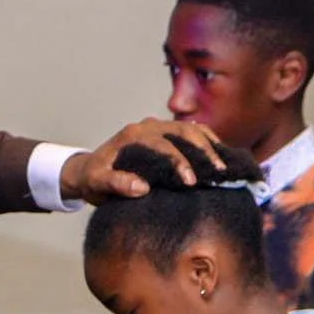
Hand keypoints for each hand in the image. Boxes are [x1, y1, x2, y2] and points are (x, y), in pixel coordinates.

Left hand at [59, 118, 226, 203]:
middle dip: (203, 150)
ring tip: (225, 167)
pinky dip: (209, 143)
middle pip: (183, 131)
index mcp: (133, 135)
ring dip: (210, 145)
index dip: (178, 162)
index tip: (191, 183)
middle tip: (218, 172)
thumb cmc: (92, 179)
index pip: (162, 144)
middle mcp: (148, 126)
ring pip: (192, 129)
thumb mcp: (97, 183)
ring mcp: (159, 129)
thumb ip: (115, 184)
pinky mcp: (167, 136)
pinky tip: (221, 160)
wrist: (88, 171)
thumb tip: (142, 187)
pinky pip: (193, 134)